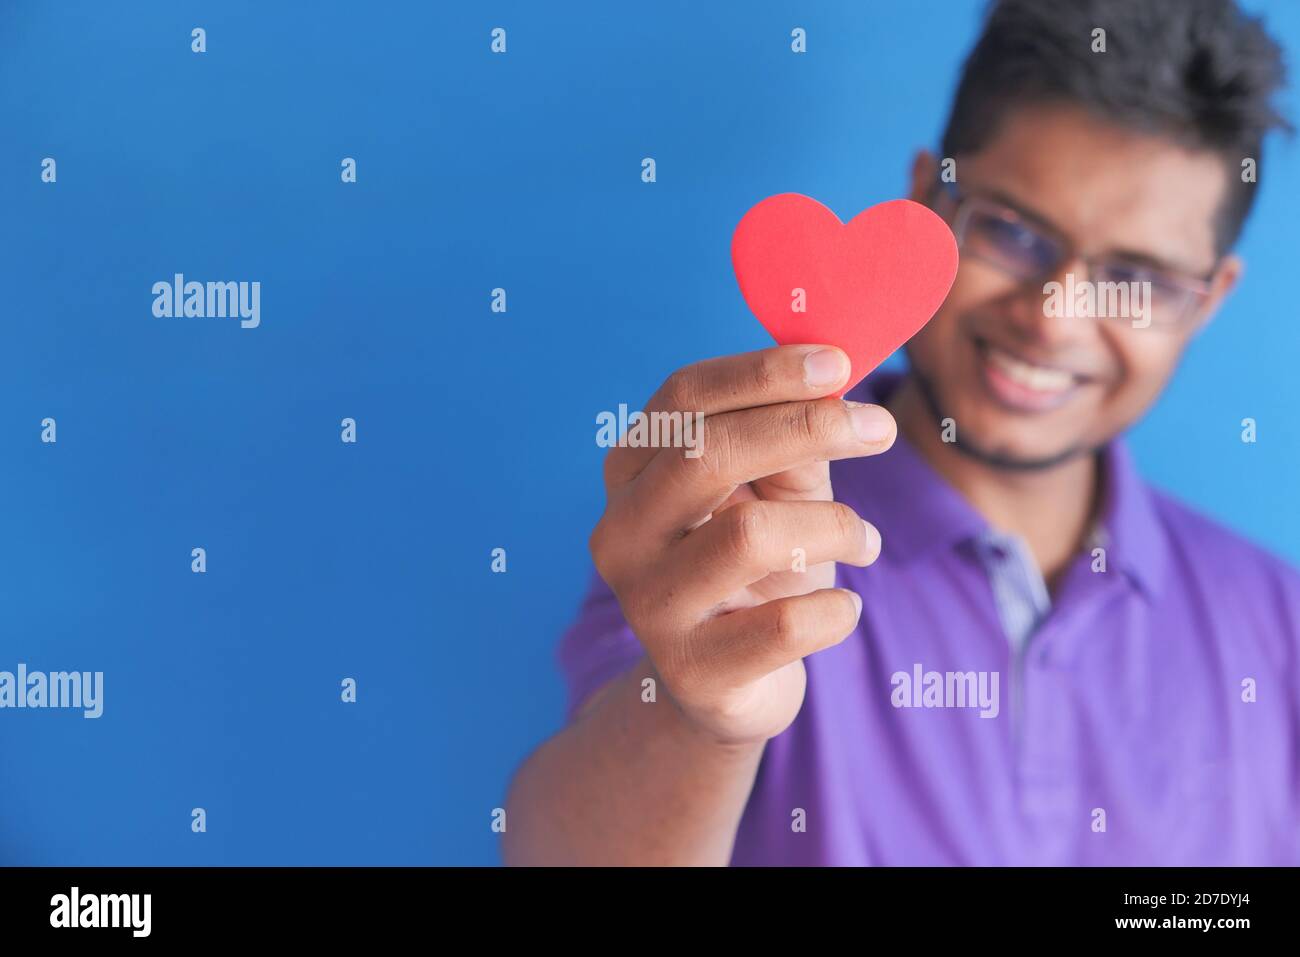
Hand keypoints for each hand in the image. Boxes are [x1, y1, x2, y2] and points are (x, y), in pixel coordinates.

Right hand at [589, 345, 894, 745]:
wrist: (727, 683)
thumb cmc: (756, 565)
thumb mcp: (774, 489)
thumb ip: (792, 440)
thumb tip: (834, 384)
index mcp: (630, 471)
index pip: (686, 398)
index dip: (764, 373)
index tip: (841, 363)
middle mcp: (620, 532)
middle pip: (706, 453)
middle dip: (807, 428)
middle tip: (880, 428)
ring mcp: (646, 604)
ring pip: (750, 536)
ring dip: (834, 526)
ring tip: (864, 541)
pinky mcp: (689, 668)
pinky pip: (785, 625)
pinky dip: (836, 608)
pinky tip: (843, 609)